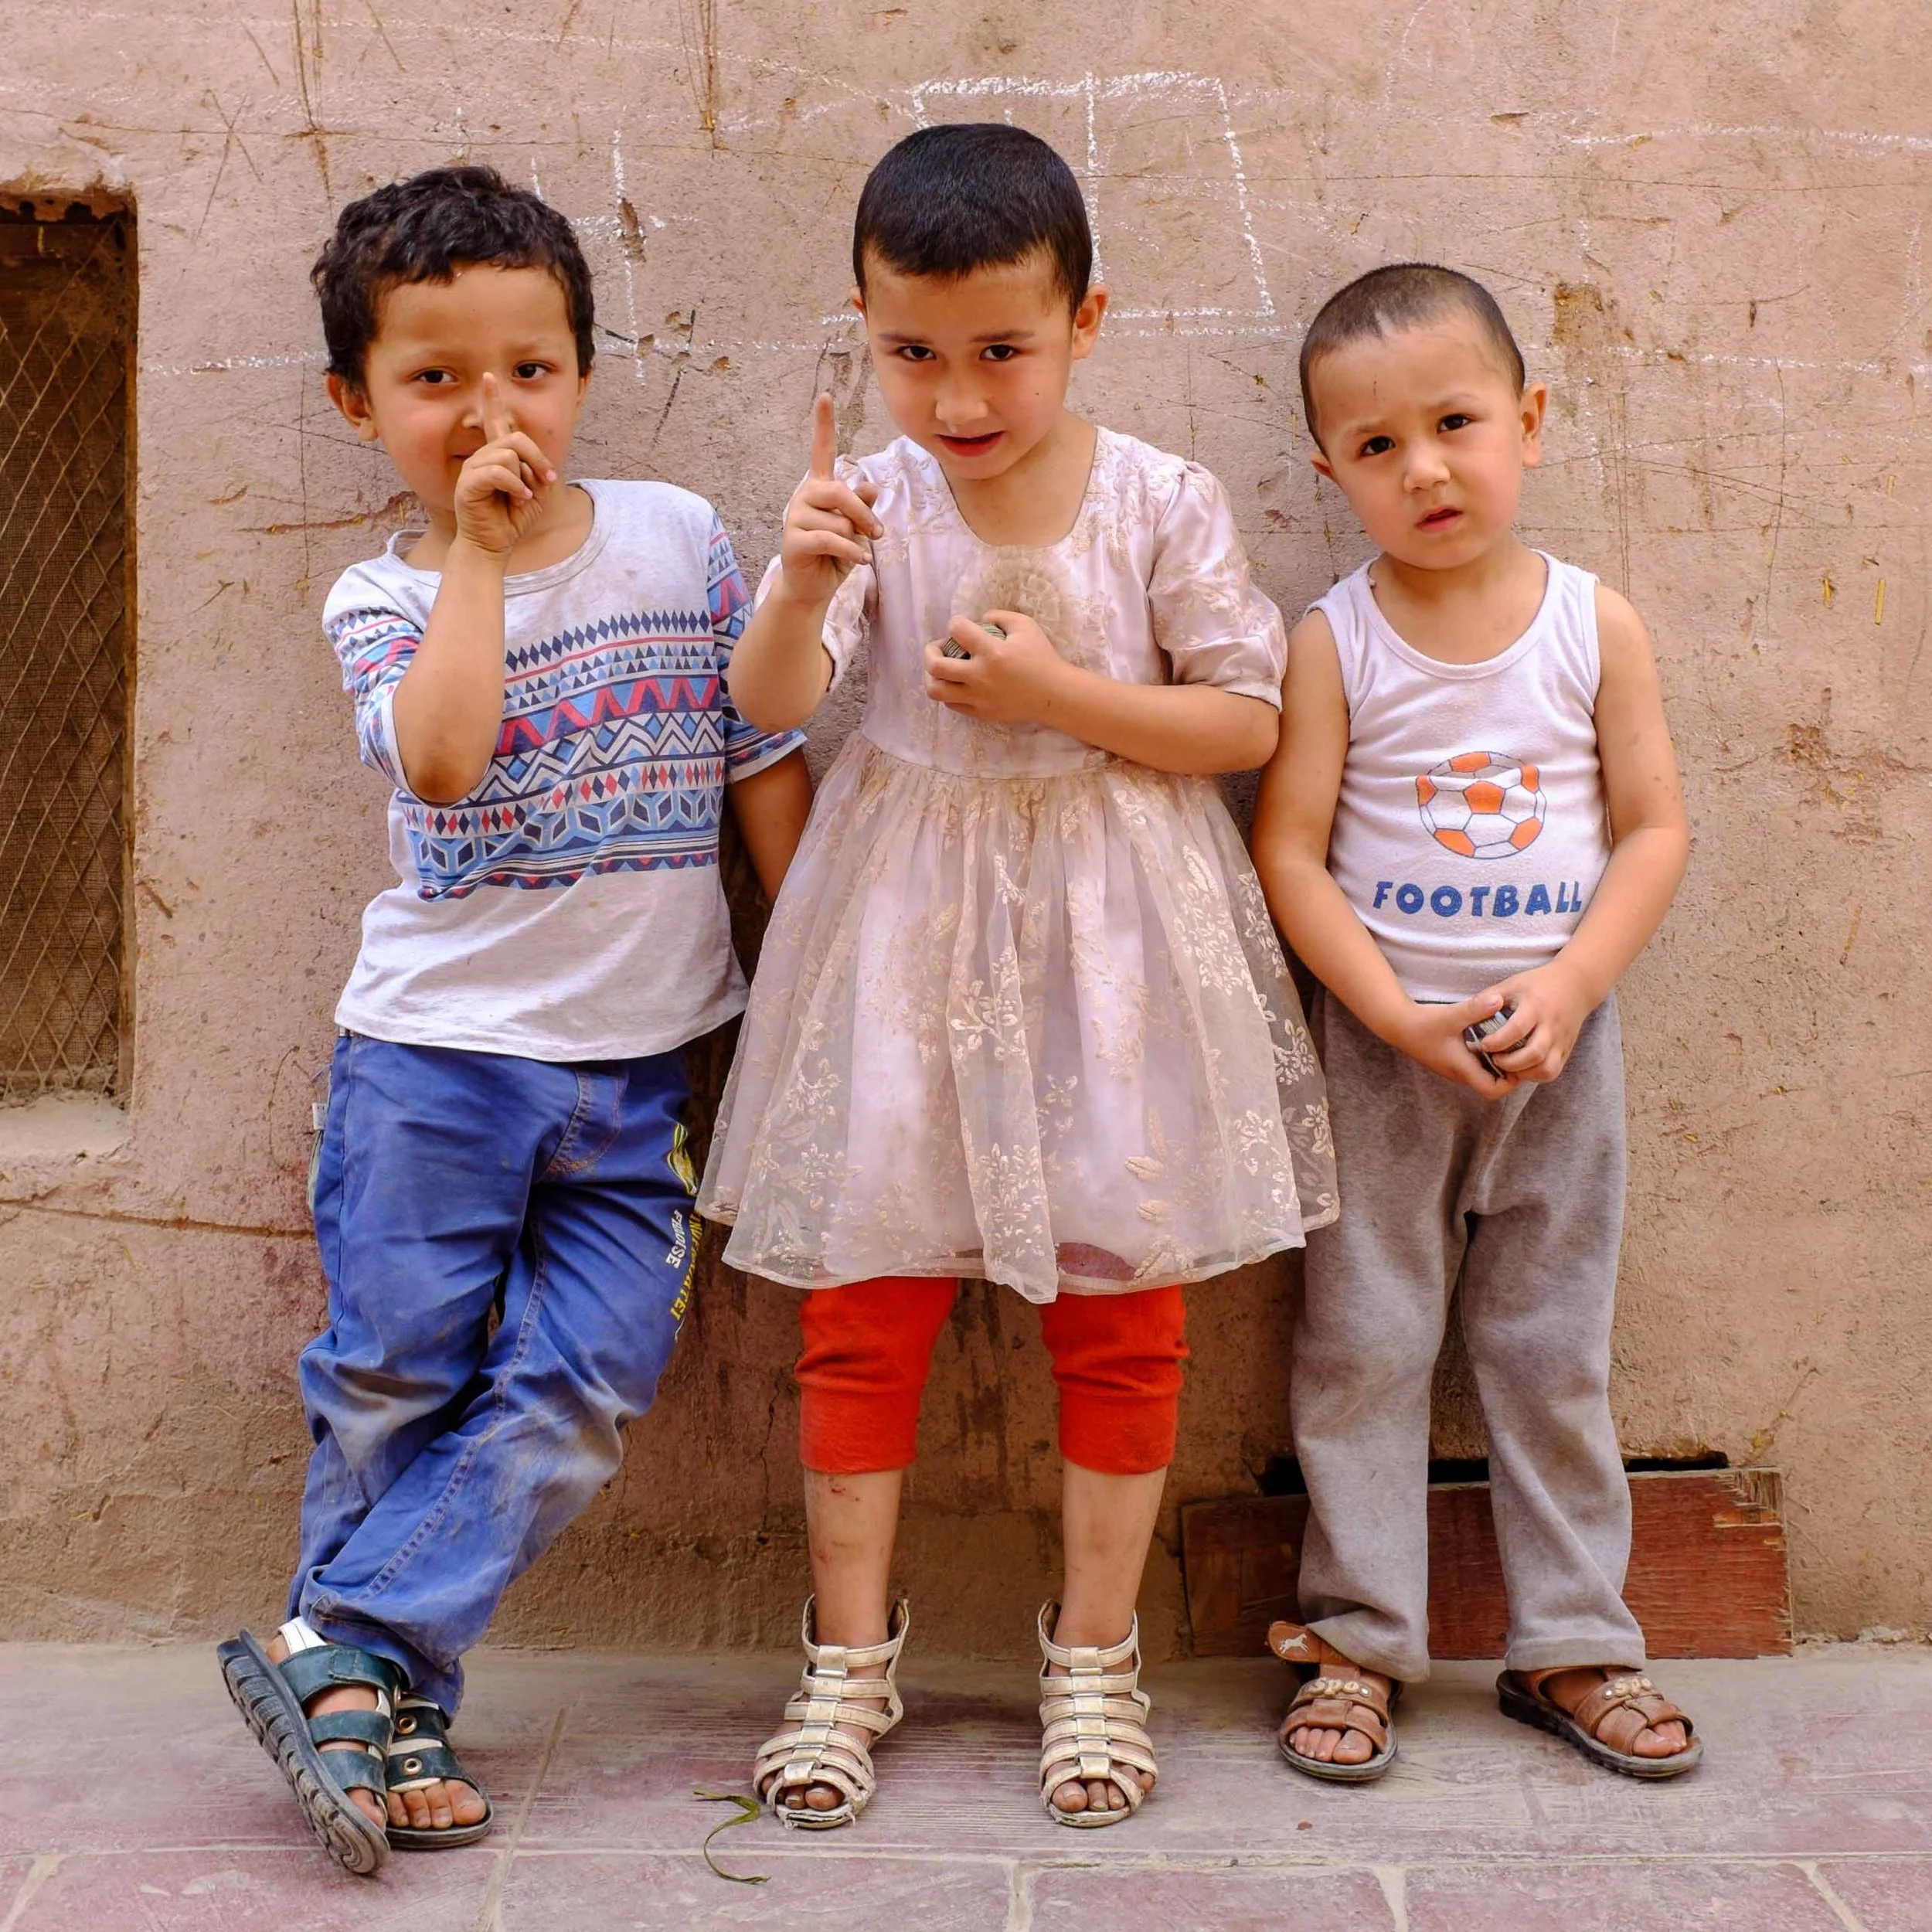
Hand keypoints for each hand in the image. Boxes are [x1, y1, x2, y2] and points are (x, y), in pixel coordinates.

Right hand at [452, 372, 557, 556]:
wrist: (494, 544)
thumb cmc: (512, 519)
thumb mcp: (534, 491)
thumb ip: (536, 469)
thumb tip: (536, 460)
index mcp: (495, 456)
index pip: (494, 423)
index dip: (492, 400)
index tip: (489, 377)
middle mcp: (481, 457)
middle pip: (514, 438)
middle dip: (536, 458)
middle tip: (545, 480)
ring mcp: (472, 469)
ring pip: (508, 455)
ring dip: (524, 478)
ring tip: (522, 497)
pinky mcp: (467, 484)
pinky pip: (499, 472)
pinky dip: (515, 486)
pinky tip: (518, 499)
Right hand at [776, 391, 881, 606]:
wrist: (812, 586)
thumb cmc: (836, 553)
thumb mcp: (856, 528)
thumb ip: (862, 507)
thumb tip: (871, 486)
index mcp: (820, 486)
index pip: (821, 450)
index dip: (823, 424)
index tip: (825, 396)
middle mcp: (805, 495)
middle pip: (840, 492)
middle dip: (863, 515)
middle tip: (878, 533)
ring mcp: (796, 517)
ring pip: (840, 522)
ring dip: (856, 540)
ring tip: (855, 552)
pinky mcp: (793, 539)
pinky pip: (832, 540)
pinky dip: (852, 552)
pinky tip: (859, 560)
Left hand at [923, 609, 1071, 724]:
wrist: (1054, 694)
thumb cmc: (1042, 657)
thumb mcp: (1026, 625)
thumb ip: (999, 615)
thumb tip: (978, 620)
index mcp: (992, 652)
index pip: (957, 630)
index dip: (955, 623)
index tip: (960, 626)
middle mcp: (980, 676)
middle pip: (935, 666)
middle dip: (930, 651)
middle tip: (939, 647)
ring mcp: (978, 698)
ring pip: (936, 690)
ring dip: (933, 676)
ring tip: (941, 669)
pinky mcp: (981, 712)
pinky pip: (952, 704)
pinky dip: (949, 692)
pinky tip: (958, 683)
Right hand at [1393, 989, 1519, 1098]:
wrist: (1397, 1024)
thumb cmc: (1423, 1023)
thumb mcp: (1452, 1014)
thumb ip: (1477, 1008)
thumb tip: (1500, 999)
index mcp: (1462, 1068)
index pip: (1494, 1090)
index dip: (1511, 1081)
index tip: (1517, 1059)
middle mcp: (1459, 1073)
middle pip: (1492, 1085)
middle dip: (1508, 1071)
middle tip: (1517, 1049)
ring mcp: (1454, 1069)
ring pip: (1484, 1075)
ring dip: (1497, 1064)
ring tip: (1506, 1042)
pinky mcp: (1451, 1061)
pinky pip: (1475, 1067)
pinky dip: (1486, 1058)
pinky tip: (1489, 1038)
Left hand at [1474, 960, 1594, 1082]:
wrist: (1576, 984)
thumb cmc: (1538, 983)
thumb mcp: (1512, 984)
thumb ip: (1489, 997)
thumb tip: (1467, 1011)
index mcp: (1535, 1007)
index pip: (1517, 1028)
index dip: (1498, 1041)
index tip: (1484, 1044)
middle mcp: (1551, 1026)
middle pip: (1534, 1053)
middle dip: (1510, 1063)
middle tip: (1494, 1060)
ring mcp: (1561, 1040)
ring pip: (1547, 1068)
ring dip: (1525, 1074)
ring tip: (1508, 1067)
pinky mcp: (1567, 1049)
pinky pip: (1554, 1071)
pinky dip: (1536, 1076)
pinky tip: (1522, 1069)